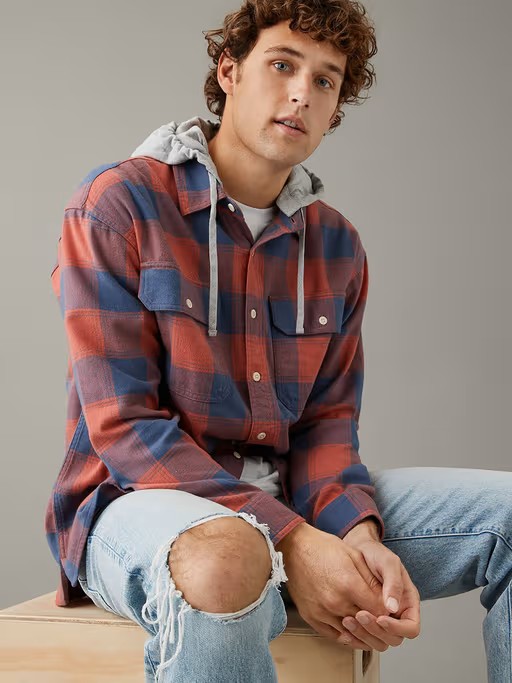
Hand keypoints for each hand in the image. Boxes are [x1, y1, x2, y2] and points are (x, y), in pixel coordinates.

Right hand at [275, 523, 392, 644]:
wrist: (294, 547)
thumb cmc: (323, 548)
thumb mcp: (354, 556)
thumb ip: (371, 580)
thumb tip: (386, 600)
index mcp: (349, 584)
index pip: (379, 610)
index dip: (387, 612)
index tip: (388, 609)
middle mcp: (335, 601)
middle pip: (365, 624)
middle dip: (375, 621)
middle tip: (379, 617)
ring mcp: (321, 611)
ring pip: (350, 633)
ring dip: (360, 629)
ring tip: (365, 622)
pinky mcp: (310, 616)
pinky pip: (333, 635)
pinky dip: (344, 634)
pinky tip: (350, 628)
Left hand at [340, 527, 420, 651]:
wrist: (358, 550)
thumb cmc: (376, 554)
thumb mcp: (388, 563)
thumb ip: (393, 583)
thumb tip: (393, 608)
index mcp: (407, 603)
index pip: (411, 628)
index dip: (397, 628)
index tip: (381, 618)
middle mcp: (396, 614)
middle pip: (394, 638)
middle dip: (377, 631)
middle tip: (360, 615)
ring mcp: (381, 618)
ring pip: (378, 641)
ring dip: (364, 635)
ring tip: (348, 620)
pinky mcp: (366, 620)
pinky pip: (364, 637)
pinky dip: (354, 636)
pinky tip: (344, 628)